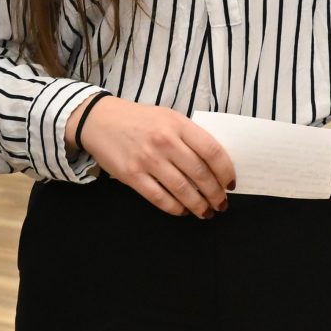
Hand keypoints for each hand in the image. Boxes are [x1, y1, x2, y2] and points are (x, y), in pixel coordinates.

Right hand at [73, 98, 235, 216]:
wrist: (99, 120)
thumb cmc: (139, 120)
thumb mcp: (168, 117)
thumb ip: (189, 136)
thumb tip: (214, 165)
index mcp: (178, 124)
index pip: (212, 151)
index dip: (226, 171)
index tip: (230, 184)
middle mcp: (165, 141)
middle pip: (200, 174)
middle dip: (215, 194)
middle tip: (221, 204)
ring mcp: (148, 159)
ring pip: (182, 190)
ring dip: (199, 205)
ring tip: (206, 212)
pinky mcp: (132, 175)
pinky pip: (160, 198)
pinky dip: (175, 208)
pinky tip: (183, 211)